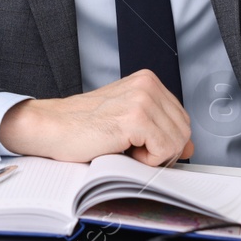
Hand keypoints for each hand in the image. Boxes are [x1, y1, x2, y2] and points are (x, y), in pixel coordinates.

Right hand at [0, 69, 194, 165]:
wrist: (51, 127)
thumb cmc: (82, 127)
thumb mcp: (129, 122)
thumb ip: (160, 129)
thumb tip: (189, 145)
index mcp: (147, 81)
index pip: (182, 119)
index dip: (167, 141)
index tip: (144, 146)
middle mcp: (148, 85)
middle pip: (184, 131)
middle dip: (163, 150)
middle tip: (132, 150)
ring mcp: (143, 99)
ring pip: (177, 142)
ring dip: (152, 156)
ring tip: (124, 147)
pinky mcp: (135, 117)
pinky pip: (163, 150)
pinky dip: (146, 160)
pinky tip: (122, 148)